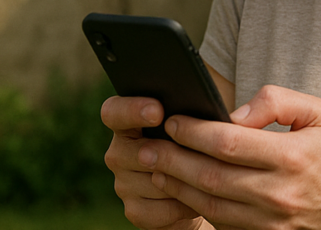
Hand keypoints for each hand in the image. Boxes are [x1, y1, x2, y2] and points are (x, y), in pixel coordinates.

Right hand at [101, 96, 205, 229]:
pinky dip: (184, 205)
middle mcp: (119, 153)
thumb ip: (192, 113)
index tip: (157, 111)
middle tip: (194, 151)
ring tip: (205, 176)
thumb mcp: (195, 124)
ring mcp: (123, 184)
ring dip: (183, 181)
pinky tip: (198, 197)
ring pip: (154, 182)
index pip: (113, 112)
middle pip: (136, 152)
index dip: (131, 110)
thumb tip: (207, 109)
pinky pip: (161, 209)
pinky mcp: (134, 211)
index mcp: (128, 124)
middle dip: (169, 153)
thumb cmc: (197, 144)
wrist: (198, 189)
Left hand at [145, 85, 320, 229]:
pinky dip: (194, 207)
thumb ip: (276, 101)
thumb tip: (233, 114)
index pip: (228, 142)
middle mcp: (279, 193)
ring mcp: (269, 222)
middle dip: (171, 158)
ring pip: (208, 204)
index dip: (193, 131)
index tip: (172, 121)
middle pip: (210, 175)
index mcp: (292, 157)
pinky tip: (179, 190)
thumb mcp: (317, 114)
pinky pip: (219, 223)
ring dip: (175, 185)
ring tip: (154, 166)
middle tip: (147, 146)